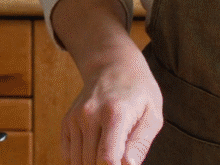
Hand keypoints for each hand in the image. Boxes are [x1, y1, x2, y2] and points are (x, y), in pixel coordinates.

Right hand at [61, 42, 162, 164]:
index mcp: (115, 113)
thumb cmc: (139, 91)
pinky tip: (96, 144)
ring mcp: (76, 117)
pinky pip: (68, 155)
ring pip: (78, 162)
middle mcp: (91, 114)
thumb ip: (141, 143)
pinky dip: (81, 158)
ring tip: (111, 146)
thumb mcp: (152, 112)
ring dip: (93, 162)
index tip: (121, 163)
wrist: (115, 65)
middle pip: (92, 162)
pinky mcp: (67, 121)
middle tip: (119, 152)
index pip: (106, 158)